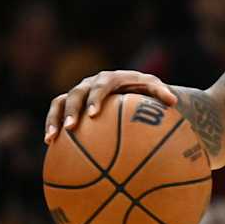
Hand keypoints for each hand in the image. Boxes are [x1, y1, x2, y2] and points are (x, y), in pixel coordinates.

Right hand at [45, 70, 177, 143]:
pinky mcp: (71, 104)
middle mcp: (90, 83)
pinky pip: (57, 114)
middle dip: (71, 110)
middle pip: (75, 94)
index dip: (94, 99)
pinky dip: (53, 126)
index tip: (93, 115)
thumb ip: (162, 93)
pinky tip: (50, 145)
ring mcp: (78, 93)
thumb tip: (173, 101)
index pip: (100, 86)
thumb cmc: (146, 91)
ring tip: (51, 139)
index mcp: (110, 78)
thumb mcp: (156, 89)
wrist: (133, 89)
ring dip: (54, 119)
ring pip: (60, 103)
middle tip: (71, 128)